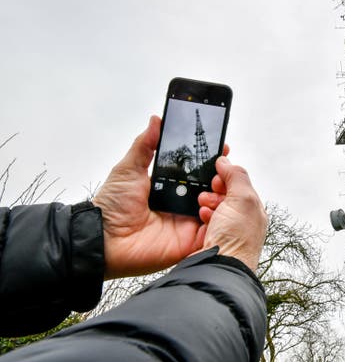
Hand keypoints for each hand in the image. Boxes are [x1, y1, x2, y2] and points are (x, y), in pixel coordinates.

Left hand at [93, 116, 228, 279]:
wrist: (103, 238)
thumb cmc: (112, 206)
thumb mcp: (128, 169)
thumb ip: (145, 144)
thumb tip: (156, 119)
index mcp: (170, 186)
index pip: (198, 172)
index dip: (211, 161)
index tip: (222, 148)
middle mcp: (181, 204)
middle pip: (212, 189)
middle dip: (222, 177)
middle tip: (224, 167)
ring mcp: (187, 223)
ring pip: (216, 208)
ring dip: (221, 196)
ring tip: (217, 185)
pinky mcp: (189, 242)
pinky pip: (211, 231)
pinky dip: (217, 221)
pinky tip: (214, 208)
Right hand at [197, 157, 266, 270]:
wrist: (220, 269)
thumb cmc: (237, 239)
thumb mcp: (243, 199)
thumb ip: (237, 176)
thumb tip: (226, 161)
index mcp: (254, 211)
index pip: (240, 186)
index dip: (228, 177)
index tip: (217, 174)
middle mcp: (242, 222)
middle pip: (225, 196)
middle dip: (215, 190)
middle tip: (209, 193)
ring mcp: (226, 232)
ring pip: (213, 208)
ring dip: (207, 203)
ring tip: (204, 206)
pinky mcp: (210, 241)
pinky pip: (203, 222)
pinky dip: (200, 217)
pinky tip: (200, 217)